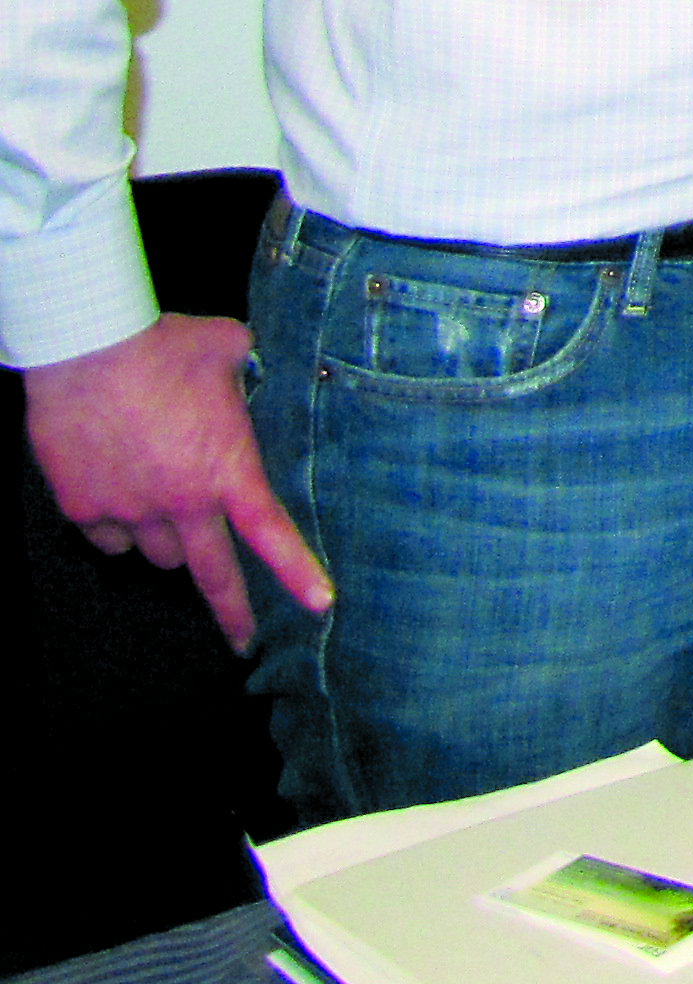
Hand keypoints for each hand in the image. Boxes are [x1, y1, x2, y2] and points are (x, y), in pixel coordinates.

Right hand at [22, 314, 331, 650]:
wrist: (88, 350)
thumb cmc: (164, 345)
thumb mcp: (228, 349)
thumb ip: (245, 370)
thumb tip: (246, 364)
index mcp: (226, 471)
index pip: (269, 532)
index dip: (296, 572)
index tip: (319, 603)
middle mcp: (180, 504)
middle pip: (210, 573)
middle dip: (230, 611)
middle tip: (243, 638)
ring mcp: (128, 513)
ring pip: (155, 552)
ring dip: (166, 538)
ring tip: (162, 496)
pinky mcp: (82, 510)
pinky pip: (107, 537)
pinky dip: (116, 526)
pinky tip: (117, 491)